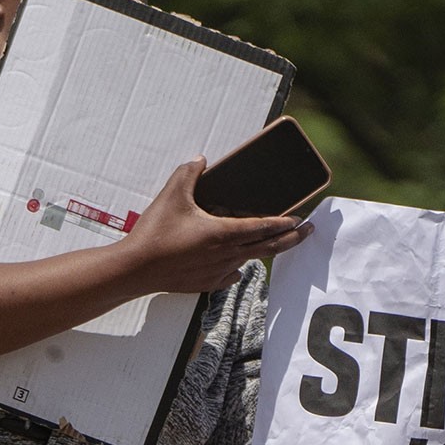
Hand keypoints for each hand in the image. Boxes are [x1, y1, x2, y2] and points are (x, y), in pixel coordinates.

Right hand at [123, 160, 307, 293]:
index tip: (300, 219)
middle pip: (269, 247)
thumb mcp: (171, 195)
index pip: (264, 227)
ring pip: (251, 259)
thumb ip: (188, 173)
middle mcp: (227, 254)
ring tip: (276, 242)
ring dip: (266, 250)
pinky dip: (239, 267)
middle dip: (292, 238)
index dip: (285, 222)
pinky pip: (232, 274)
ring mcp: (219, 271)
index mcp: (223, 232)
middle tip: (308, 231)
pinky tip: (237, 263)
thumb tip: (201, 161)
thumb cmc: (154, 234)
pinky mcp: (208, 283)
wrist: (135, 269)